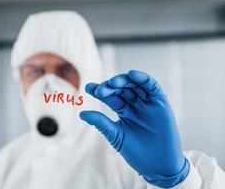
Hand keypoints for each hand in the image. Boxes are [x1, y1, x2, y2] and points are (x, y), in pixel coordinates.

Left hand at [80, 70, 189, 187]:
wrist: (158, 166)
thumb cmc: (136, 152)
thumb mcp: (115, 135)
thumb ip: (101, 123)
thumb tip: (81, 113)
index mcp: (123, 111)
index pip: (110, 96)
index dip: (99, 90)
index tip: (88, 87)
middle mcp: (135, 104)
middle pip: (121, 88)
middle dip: (110, 86)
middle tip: (100, 90)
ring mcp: (147, 103)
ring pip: (134, 84)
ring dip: (124, 80)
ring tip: (113, 83)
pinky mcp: (161, 103)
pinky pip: (152, 86)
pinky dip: (143, 79)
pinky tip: (132, 75)